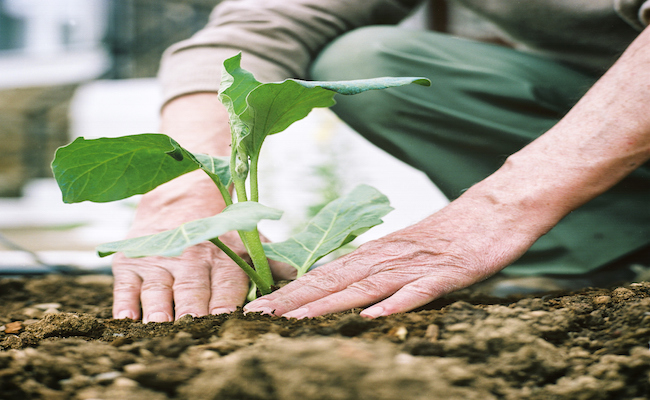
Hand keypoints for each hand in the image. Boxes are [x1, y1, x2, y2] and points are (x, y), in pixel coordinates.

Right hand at [111, 170, 293, 322]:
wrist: (180, 194)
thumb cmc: (222, 228)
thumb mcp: (249, 242)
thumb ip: (274, 263)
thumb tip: (305, 279)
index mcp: (223, 257)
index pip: (227, 285)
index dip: (228, 303)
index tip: (229, 321)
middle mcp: (191, 258)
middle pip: (193, 290)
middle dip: (194, 311)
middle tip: (193, 330)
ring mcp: (159, 259)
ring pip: (160, 289)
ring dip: (160, 308)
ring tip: (159, 325)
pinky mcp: (132, 261)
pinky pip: (126, 285)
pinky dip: (126, 302)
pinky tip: (128, 318)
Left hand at [244, 181, 555, 318]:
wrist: (495, 209)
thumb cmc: (451, 234)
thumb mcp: (407, 254)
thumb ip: (378, 271)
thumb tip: (347, 294)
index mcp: (377, 253)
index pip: (325, 274)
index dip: (291, 292)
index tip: (258, 308)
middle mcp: (388, 257)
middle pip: (335, 280)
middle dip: (294, 300)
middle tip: (256, 316)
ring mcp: (417, 265)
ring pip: (365, 286)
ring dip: (328, 304)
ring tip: (294, 321)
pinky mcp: (448, 272)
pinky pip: (418, 290)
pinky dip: (394, 303)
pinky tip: (371, 317)